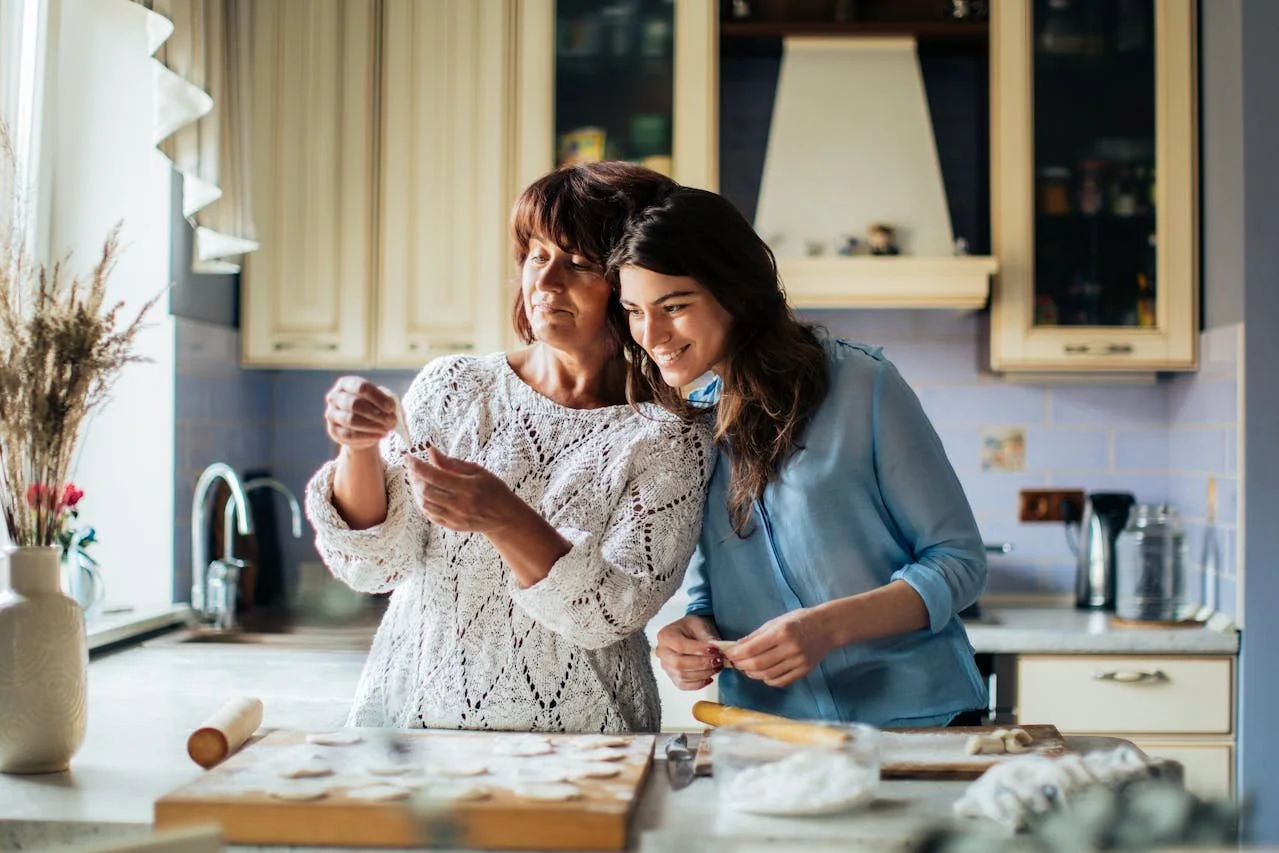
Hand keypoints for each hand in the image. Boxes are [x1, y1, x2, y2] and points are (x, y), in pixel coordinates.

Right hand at [325, 377, 395, 451]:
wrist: (362, 428)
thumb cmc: (373, 408)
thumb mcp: (380, 401)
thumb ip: (386, 401)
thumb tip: (390, 410)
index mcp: (346, 384)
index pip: (361, 387)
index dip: (378, 397)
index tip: (391, 408)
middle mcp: (334, 397)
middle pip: (354, 404)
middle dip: (376, 414)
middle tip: (391, 421)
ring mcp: (331, 414)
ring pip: (351, 420)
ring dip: (372, 426)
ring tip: (387, 429)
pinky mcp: (333, 430)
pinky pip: (349, 434)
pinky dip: (367, 436)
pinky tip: (380, 435)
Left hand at [405, 447, 520, 532]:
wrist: (505, 517)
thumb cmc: (493, 490)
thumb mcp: (478, 471)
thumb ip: (452, 463)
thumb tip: (431, 451)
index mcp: (468, 487)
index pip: (434, 476)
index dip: (417, 466)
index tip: (408, 457)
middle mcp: (461, 505)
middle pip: (426, 492)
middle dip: (414, 478)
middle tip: (411, 468)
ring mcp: (456, 518)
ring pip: (425, 505)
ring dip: (416, 491)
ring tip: (416, 479)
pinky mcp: (452, 526)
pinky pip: (430, 515)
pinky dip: (422, 503)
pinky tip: (423, 494)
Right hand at [654, 615, 723, 690]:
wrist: (690, 634)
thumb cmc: (692, 628)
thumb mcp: (699, 625)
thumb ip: (706, 637)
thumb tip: (716, 649)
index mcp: (665, 636)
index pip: (680, 646)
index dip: (698, 649)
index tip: (714, 650)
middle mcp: (662, 653)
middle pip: (679, 663)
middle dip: (702, 663)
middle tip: (717, 660)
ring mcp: (666, 667)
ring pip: (682, 676)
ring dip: (703, 673)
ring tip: (717, 666)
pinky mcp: (673, 677)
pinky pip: (684, 685)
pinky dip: (698, 684)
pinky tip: (709, 677)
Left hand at [726, 608, 833, 687]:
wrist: (827, 627)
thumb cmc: (799, 620)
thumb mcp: (776, 621)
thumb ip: (756, 635)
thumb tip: (736, 646)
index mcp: (782, 632)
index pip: (753, 648)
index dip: (737, 654)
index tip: (728, 654)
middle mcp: (790, 648)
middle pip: (759, 664)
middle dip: (742, 665)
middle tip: (735, 663)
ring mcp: (798, 661)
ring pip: (768, 675)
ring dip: (752, 674)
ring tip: (746, 668)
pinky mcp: (804, 671)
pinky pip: (781, 681)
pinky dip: (767, 680)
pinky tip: (762, 674)